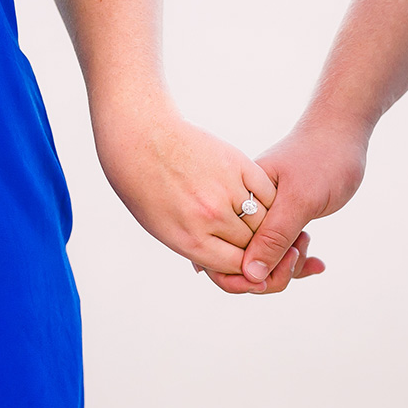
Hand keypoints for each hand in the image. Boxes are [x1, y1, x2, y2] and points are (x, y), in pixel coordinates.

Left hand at [94, 98, 274, 288]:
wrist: (141, 140)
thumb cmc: (148, 189)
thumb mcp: (165, 230)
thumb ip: (200, 249)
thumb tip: (237, 266)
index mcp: (190, 240)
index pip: (238, 266)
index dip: (244, 263)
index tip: (244, 254)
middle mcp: (211, 218)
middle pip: (253, 244)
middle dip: (253, 242)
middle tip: (249, 231)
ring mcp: (226, 189)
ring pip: (264, 219)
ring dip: (262, 220)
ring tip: (251, 213)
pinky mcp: (238, 163)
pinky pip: (267, 192)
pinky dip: (266, 198)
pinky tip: (255, 196)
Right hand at [238, 119, 368, 292]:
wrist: (342, 131)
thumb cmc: (322, 159)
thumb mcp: (299, 200)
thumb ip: (273, 237)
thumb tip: (250, 275)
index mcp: (239, 202)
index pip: (224, 255)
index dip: (248, 272)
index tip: (287, 261)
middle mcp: (245, 211)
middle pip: (242, 263)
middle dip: (273, 271)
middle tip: (300, 252)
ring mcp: (262, 216)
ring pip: (264, 260)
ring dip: (289, 266)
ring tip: (308, 246)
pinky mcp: (280, 219)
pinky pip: (280, 251)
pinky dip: (298, 260)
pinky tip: (318, 263)